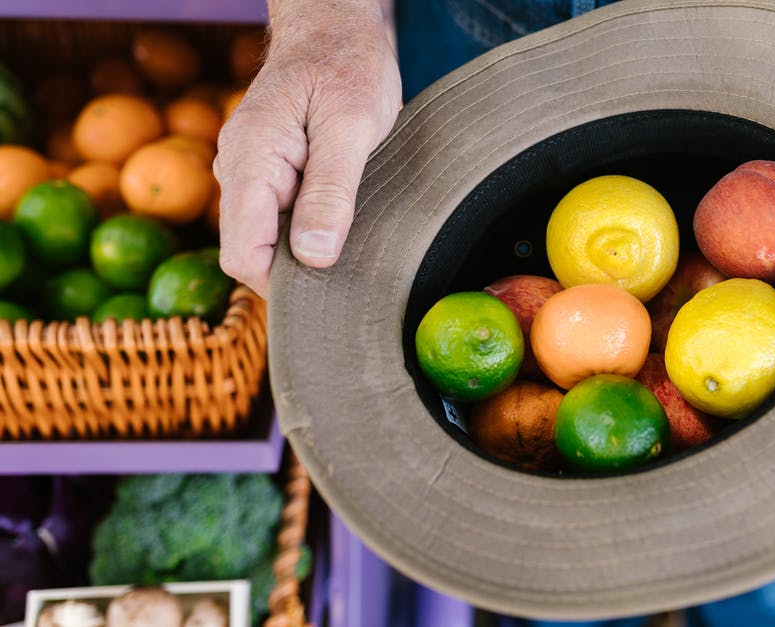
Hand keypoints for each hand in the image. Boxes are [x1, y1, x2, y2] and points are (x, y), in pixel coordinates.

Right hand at [215, 0, 401, 296]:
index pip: (242, 254)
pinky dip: (309, 228)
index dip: (281, 285)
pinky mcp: (270, 171)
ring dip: (305, 250)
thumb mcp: (351, 126)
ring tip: (353, 247)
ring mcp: (250, 171)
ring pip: (267, 236)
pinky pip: (280, 216)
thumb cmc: (346, 66)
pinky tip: (344, 225)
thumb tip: (313, 256)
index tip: (328, 293)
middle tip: (351, 275)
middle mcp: (238, 170)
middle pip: (252, 251)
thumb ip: (330, 191)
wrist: (334, 26)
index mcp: (249, 161)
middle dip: (296, 273)